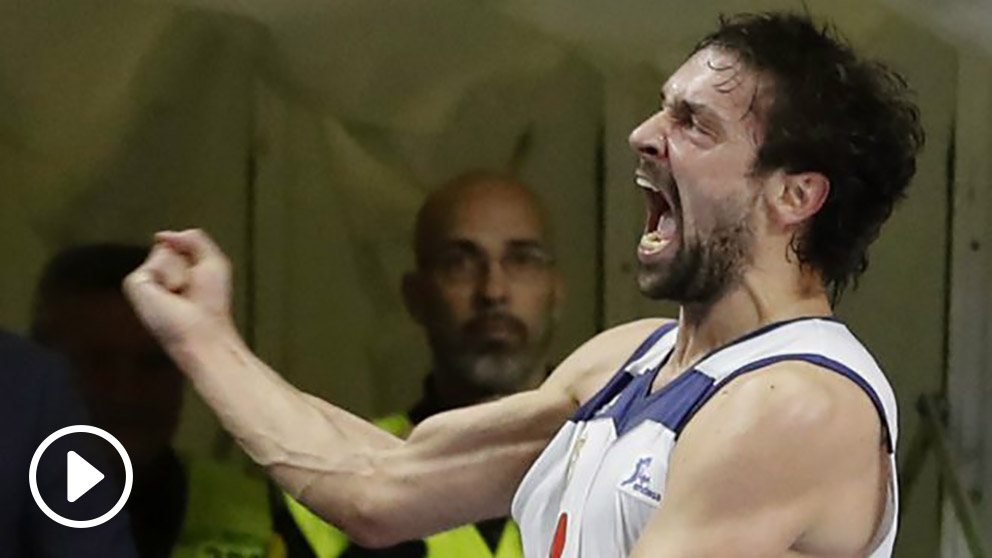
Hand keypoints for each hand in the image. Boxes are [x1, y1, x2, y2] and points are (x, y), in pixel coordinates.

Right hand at [124, 229, 235, 348]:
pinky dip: (172, 276)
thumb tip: (162, 236)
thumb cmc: (211, 306)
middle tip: (192, 289)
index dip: (195, 257)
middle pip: (172, 243)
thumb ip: (194, 239)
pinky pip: (157, 261)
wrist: (203, 332)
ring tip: (181, 293)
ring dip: (182, 271)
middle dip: (190, 262)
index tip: (201, 282)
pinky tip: (170, 295)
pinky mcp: (134, 284)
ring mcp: (143, 280)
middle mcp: (155, 276)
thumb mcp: (213, 262)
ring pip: (165, 251)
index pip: (178, 243)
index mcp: (171, 273)